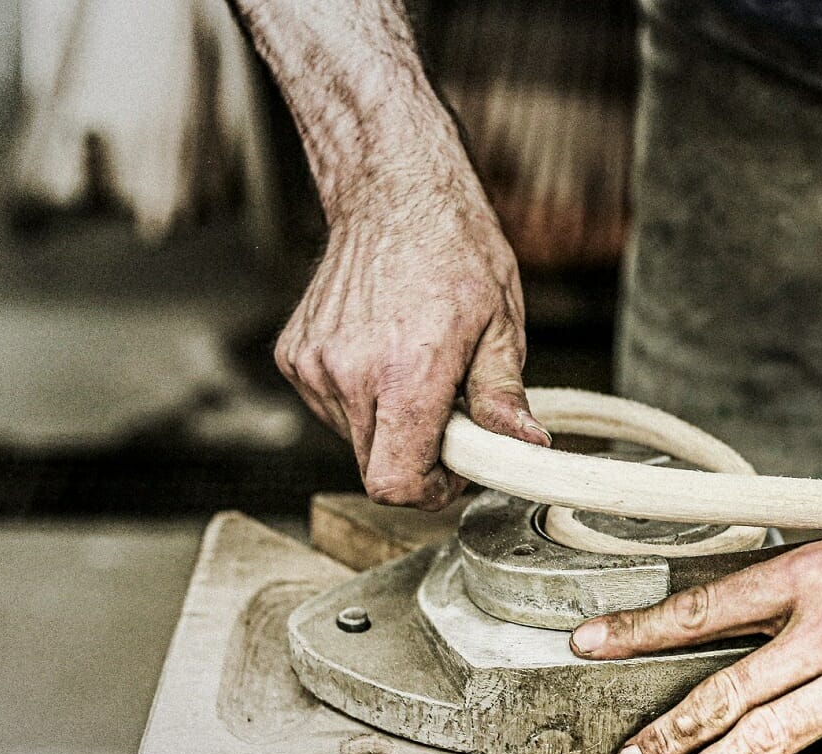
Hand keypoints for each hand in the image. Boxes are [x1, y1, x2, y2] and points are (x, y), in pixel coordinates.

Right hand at [276, 169, 549, 510]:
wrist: (393, 193)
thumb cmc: (454, 249)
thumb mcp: (500, 325)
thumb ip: (504, 397)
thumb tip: (526, 447)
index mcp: (405, 372)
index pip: (395, 482)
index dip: (429, 492)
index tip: (454, 471)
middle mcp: (349, 373)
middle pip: (376, 468)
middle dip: (417, 457)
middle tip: (450, 414)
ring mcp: (314, 365)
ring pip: (354, 440)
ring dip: (389, 425)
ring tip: (417, 371)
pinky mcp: (294, 356)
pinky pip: (331, 408)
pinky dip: (361, 399)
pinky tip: (384, 355)